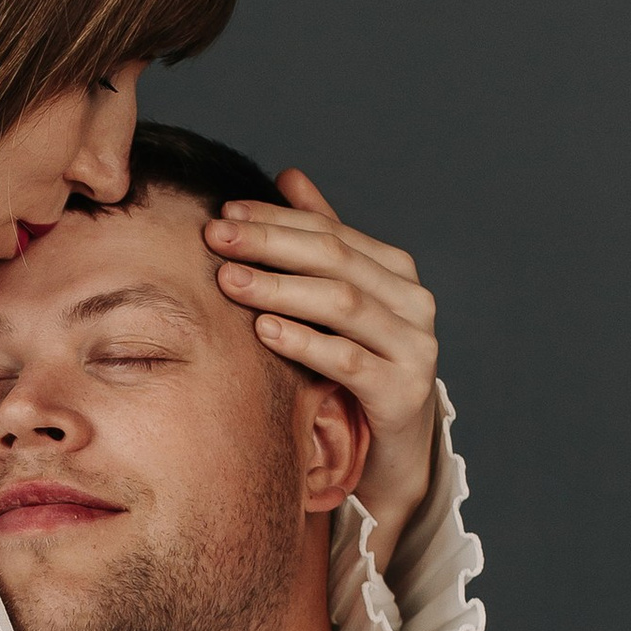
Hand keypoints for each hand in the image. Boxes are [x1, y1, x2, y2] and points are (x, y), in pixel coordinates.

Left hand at [205, 173, 440, 554]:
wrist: (392, 454)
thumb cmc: (359, 370)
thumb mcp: (339, 304)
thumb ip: (322, 241)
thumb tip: (288, 176)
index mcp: (397, 272)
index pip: (332, 232)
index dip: (278, 219)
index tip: (226, 212)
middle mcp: (413, 303)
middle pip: (335, 260)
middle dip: (270, 244)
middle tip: (216, 237)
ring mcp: (414, 348)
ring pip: (342, 304)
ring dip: (280, 288)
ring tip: (230, 279)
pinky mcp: (403, 393)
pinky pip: (347, 359)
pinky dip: (304, 341)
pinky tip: (263, 329)